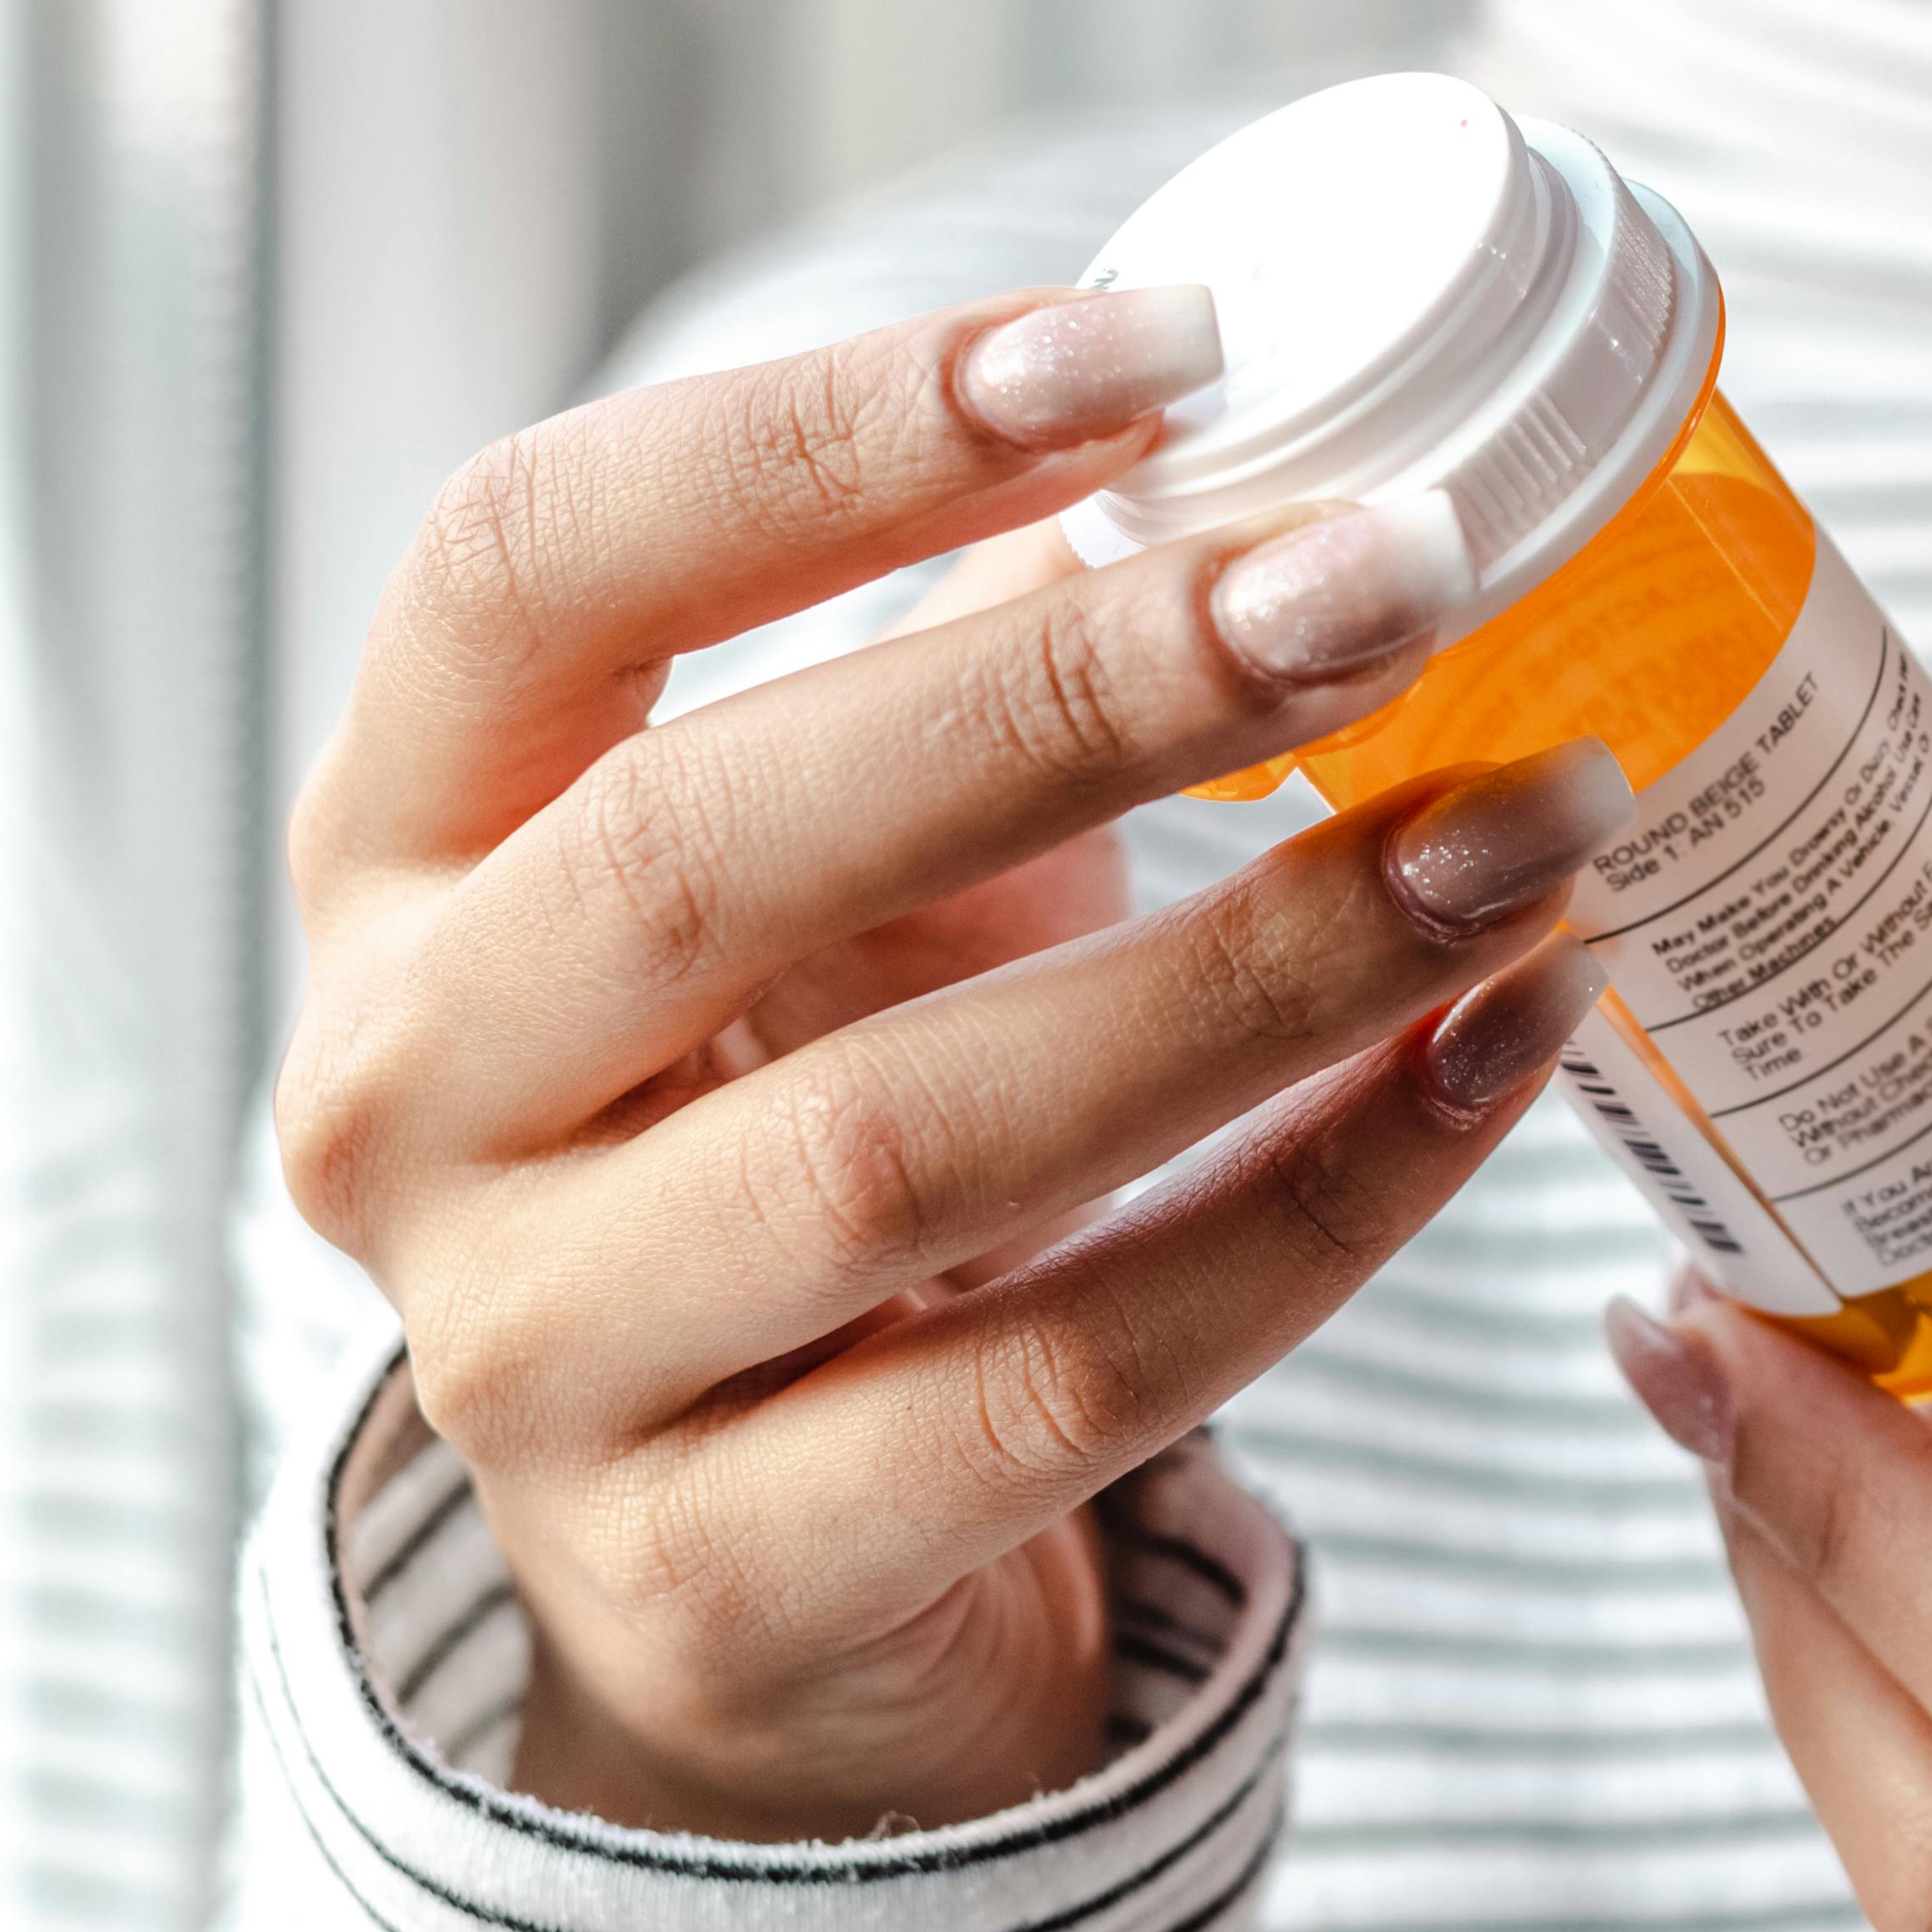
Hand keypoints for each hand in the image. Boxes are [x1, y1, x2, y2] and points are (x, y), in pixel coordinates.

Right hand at [277, 288, 1626, 1839]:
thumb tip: (1275, 409)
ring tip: (1535, 827)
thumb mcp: (844, 873)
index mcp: (398, 849)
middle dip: (1085, 692)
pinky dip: (1323, 1204)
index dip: (828, 437)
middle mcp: (396, 1097)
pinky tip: (1507, 1055)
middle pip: (710, 843)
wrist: (758, 1580)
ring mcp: (529, 1363)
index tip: (1158, 347)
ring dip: (1265, 965)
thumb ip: (984, 647)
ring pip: (903, 1140)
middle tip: (1404, 576)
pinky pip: (1064, 1378)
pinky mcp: (714, 1583)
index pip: (527, 562)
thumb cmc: (810, 1115)